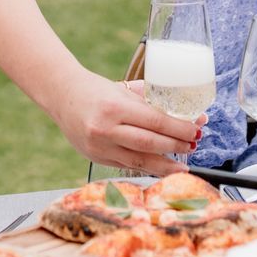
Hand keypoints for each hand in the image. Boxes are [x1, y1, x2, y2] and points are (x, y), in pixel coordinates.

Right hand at [45, 68, 203, 176]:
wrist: (61, 95)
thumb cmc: (95, 90)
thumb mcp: (123, 89)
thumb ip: (151, 102)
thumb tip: (185, 113)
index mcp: (114, 107)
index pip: (155, 121)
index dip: (179, 128)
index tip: (196, 129)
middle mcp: (105, 129)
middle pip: (150, 143)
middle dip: (176, 146)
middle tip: (193, 145)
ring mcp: (99, 147)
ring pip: (140, 161)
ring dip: (165, 165)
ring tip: (182, 165)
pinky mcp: (96, 158)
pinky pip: (127, 166)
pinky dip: (146, 167)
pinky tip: (160, 167)